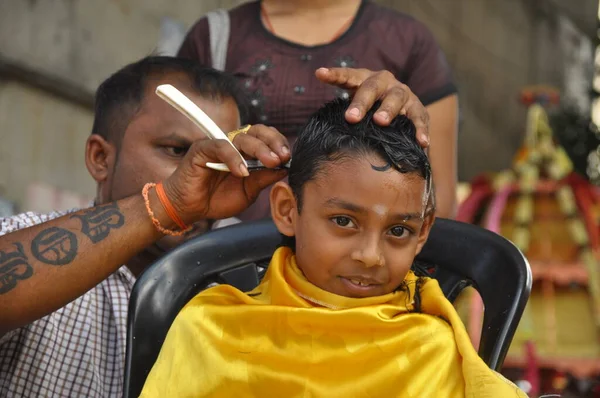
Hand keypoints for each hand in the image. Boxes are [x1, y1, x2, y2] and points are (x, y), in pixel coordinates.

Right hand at [163, 125, 289, 222]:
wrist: (190, 209)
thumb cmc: (217, 199)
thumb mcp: (248, 191)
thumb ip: (264, 178)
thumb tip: (285, 168)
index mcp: (246, 152)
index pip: (266, 137)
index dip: (278, 144)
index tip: (288, 157)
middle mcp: (233, 144)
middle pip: (257, 132)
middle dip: (273, 143)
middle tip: (282, 157)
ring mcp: (218, 144)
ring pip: (242, 137)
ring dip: (259, 149)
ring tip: (269, 162)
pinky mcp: (202, 149)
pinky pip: (221, 146)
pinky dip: (233, 157)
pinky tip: (241, 171)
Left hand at [315, 67, 429, 147]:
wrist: (398, 111)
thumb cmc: (367, 111)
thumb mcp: (353, 107)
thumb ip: (339, 114)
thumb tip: (316, 138)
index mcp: (364, 79)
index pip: (347, 76)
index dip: (334, 75)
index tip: (319, 74)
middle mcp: (385, 82)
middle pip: (372, 87)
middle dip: (361, 102)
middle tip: (352, 118)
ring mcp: (403, 93)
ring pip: (396, 98)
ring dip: (388, 109)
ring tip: (380, 122)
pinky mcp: (418, 108)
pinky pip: (419, 118)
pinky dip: (420, 129)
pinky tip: (422, 142)